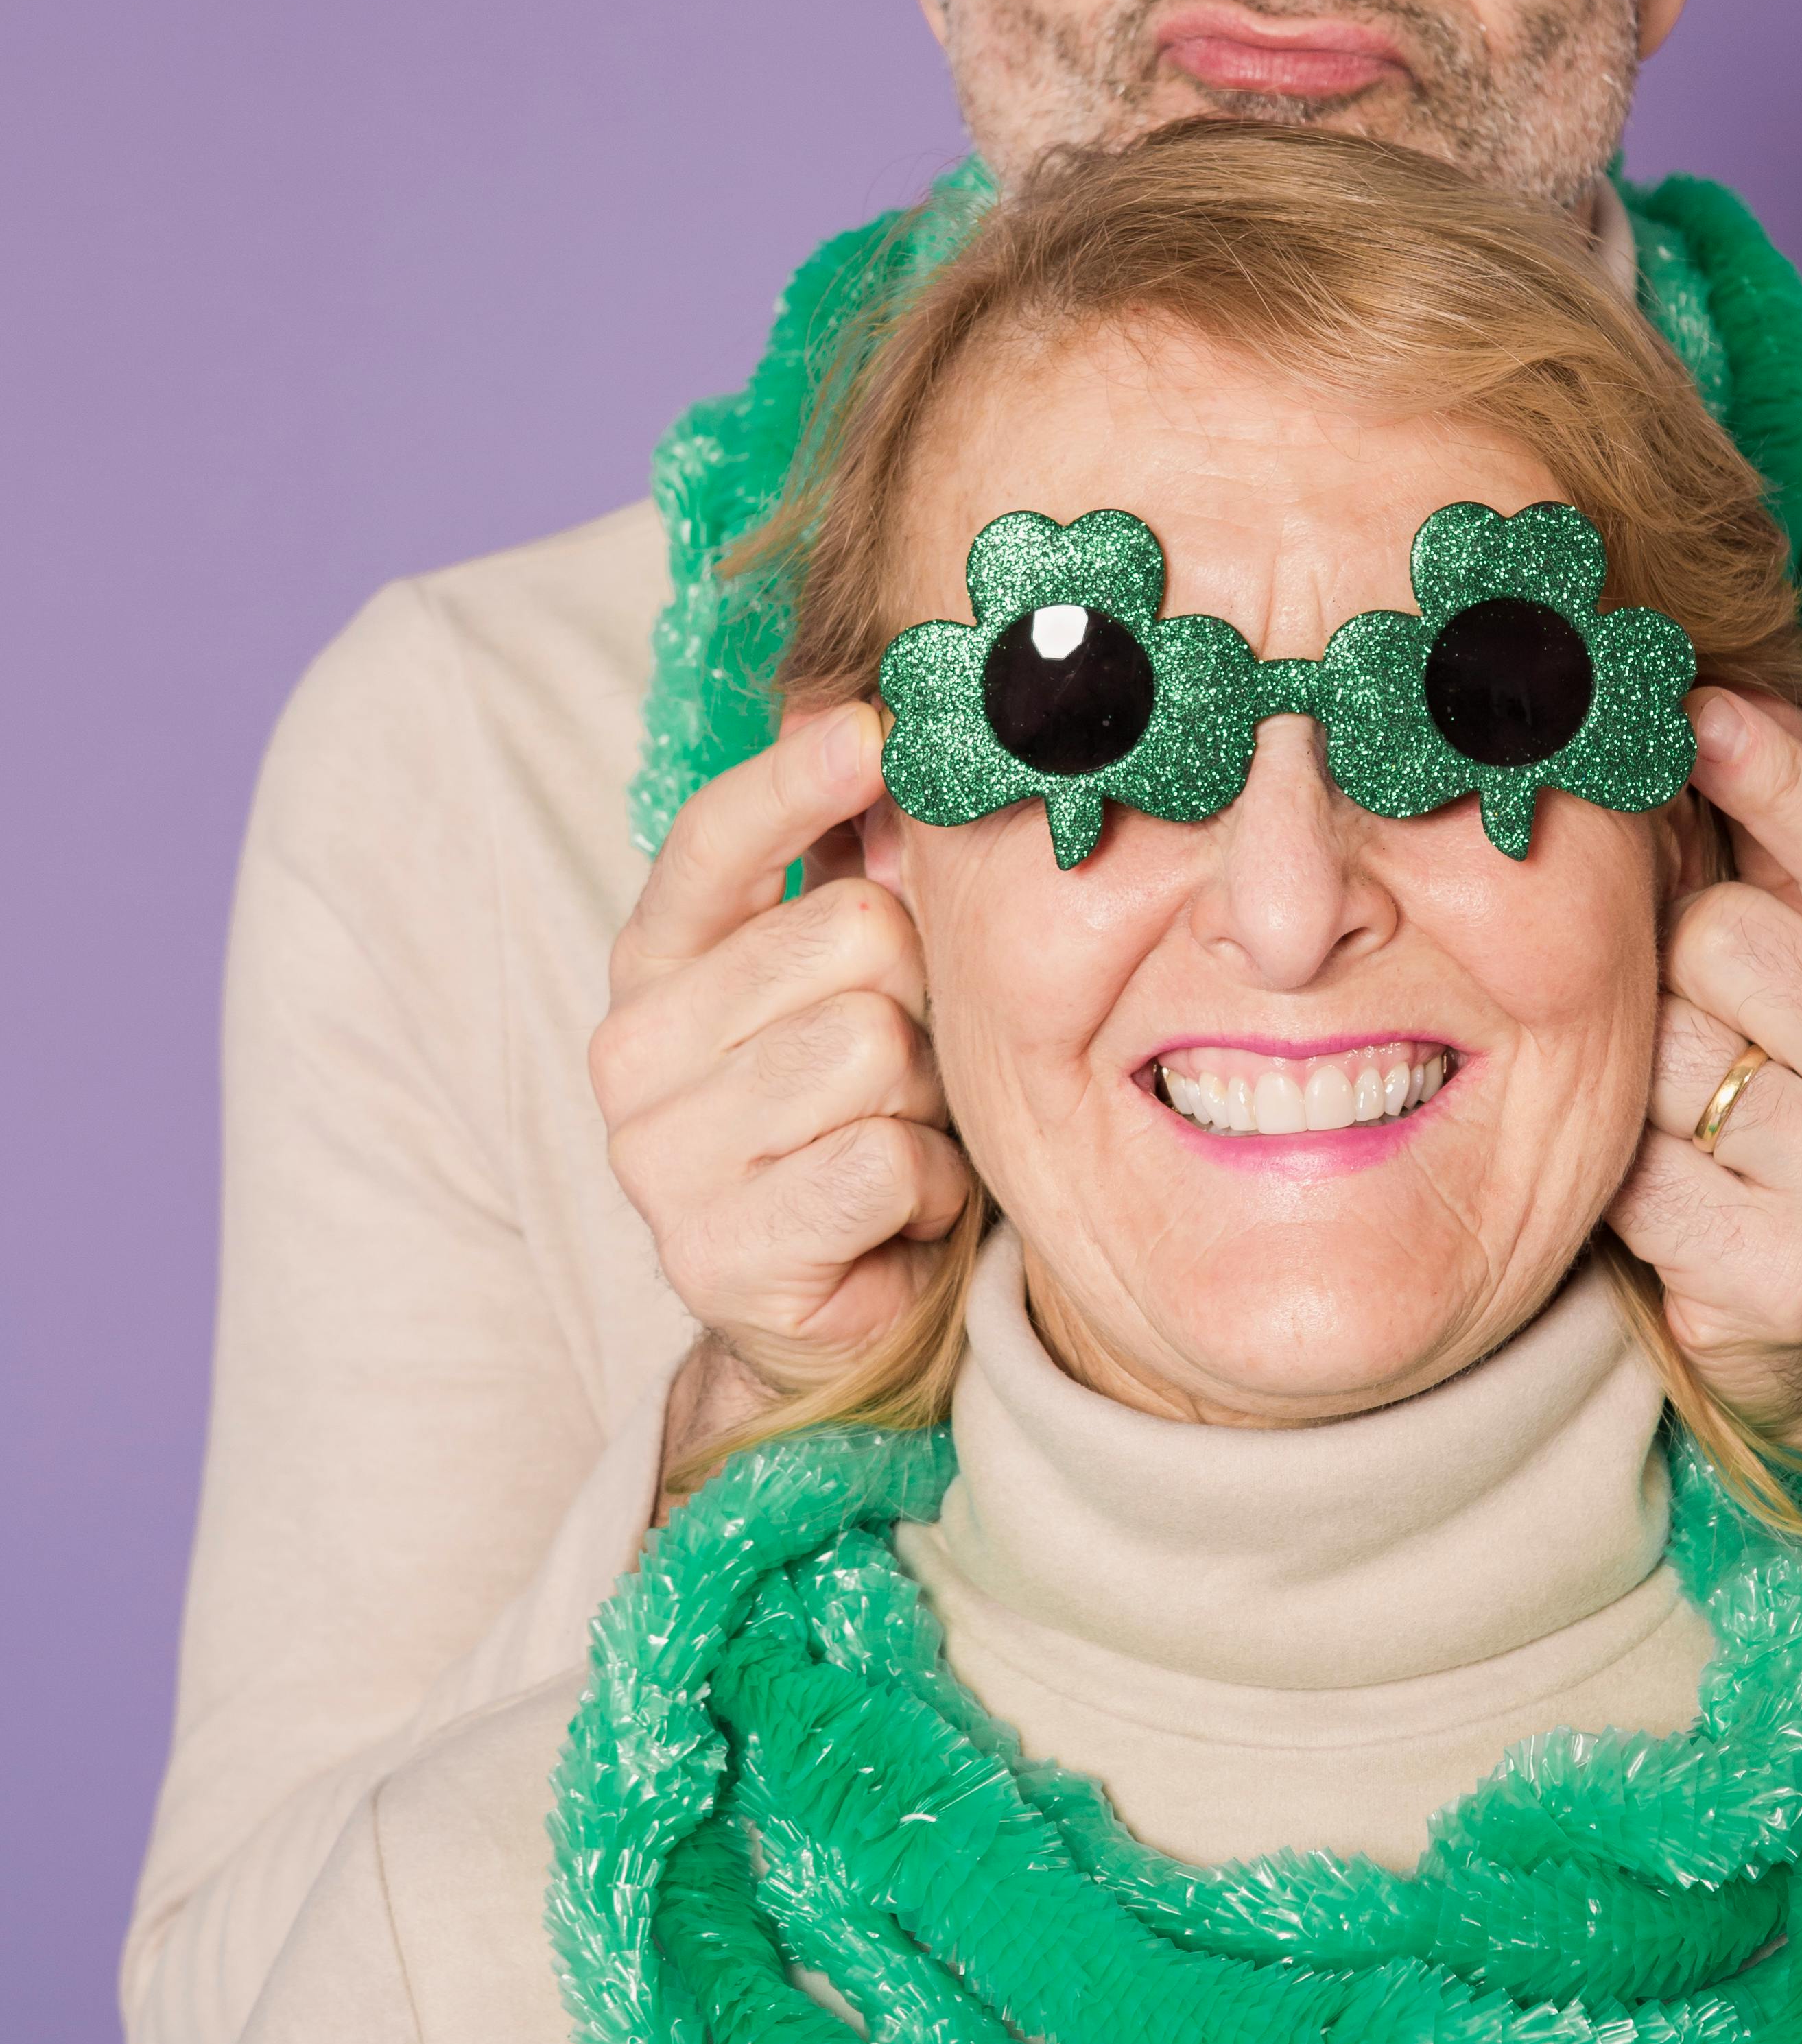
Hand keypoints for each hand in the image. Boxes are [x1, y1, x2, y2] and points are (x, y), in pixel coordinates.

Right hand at [591, 704, 971, 1460]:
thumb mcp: (852, 985)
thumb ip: (855, 879)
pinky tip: (896, 1209)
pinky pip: (884, 1158)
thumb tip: (888, 748)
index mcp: (655, 963)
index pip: (714, 843)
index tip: (871, 731)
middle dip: (919, 996)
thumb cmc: (856, 1120)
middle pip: (849, 936)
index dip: (794, 783)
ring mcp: (661, 1160)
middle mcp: (632, 1052)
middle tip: (903, 1066)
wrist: (835, 1312)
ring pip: (875, 1046)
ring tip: (894, 1138)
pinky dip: (926, 1185)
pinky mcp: (719, 1254)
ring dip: (927, 1099)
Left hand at [1608, 693, 1801, 1494]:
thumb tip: (1735, 702)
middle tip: (1704, 1013)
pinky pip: (1631, 1163)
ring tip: (1693, 1107)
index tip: (1696, 706)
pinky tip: (1672, 1182)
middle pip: (1727, 939)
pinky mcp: (1777, 1279)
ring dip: (1644, 1065)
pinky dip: (1624, 1165)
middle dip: (1680, 959)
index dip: (1774, 775)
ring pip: (1664, 1047)